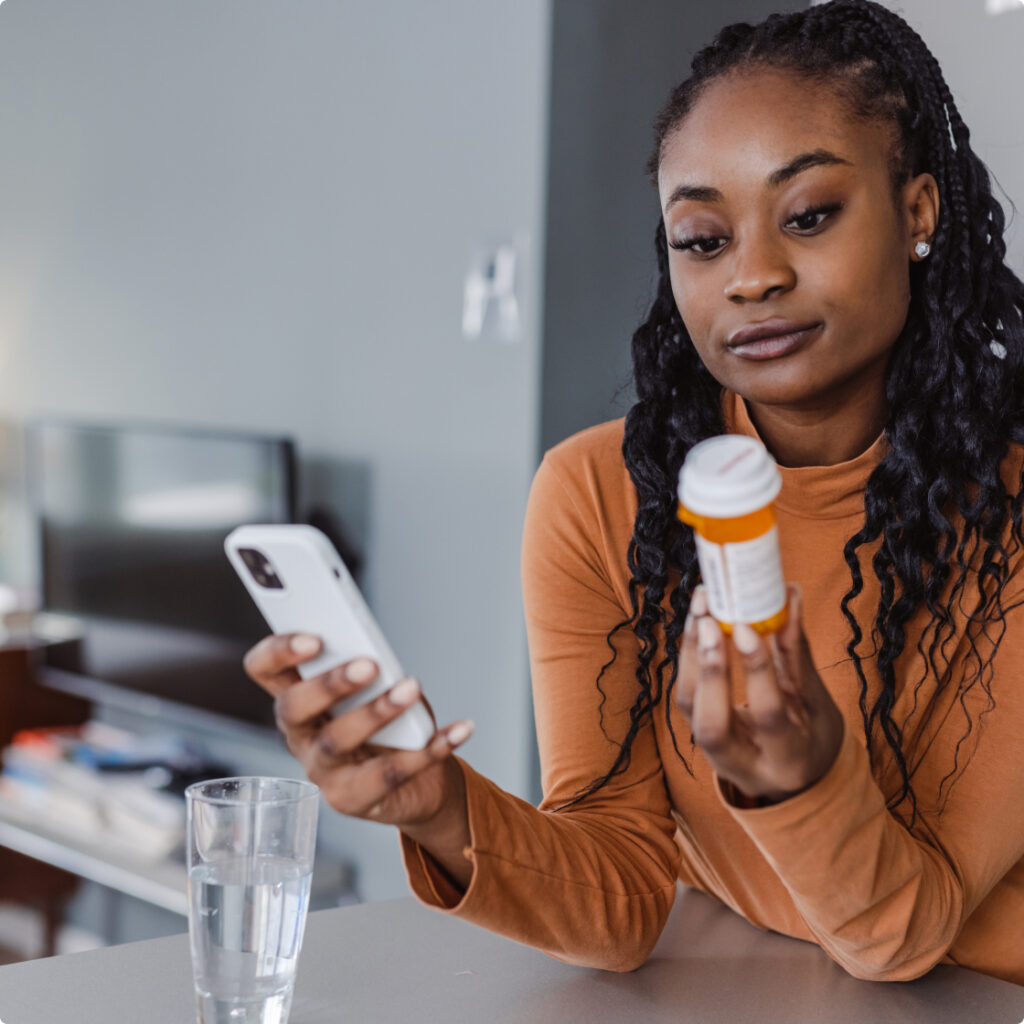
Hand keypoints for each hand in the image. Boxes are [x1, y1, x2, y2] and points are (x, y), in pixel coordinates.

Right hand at [243, 635, 472, 831]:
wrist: (420, 783)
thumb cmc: (392, 724)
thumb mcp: (379, 689)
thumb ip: (370, 670)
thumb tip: (376, 656)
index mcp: (298, 697)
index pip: (264, 669)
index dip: (278, 651)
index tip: (314, 638)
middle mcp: (301, 735)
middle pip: (293, 708)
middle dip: (328, 684)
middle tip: (368, 665)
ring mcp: (323, 772)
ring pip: (337, 741)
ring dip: (377, 712)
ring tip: (411, 688)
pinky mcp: (353, 799)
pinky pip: (391, 773)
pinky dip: (432, 747)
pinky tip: (460, 728)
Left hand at [675, 584, 844, 805]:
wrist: (794, 779)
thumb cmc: (812, 737)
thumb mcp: (817, 703)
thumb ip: (798, 652)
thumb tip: (790, 593)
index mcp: (787, 761)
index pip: (768, 715)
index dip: (756, 670)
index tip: (746, 626)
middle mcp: (743, 766)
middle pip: (712, 725)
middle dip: (708, 670)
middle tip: (708, 618)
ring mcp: (713, 754)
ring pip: (688, 707)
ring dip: (690, 654)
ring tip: (700, 607)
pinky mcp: (696, 733)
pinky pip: (685, 694)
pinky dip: (688, 656)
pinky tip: (696, 621)